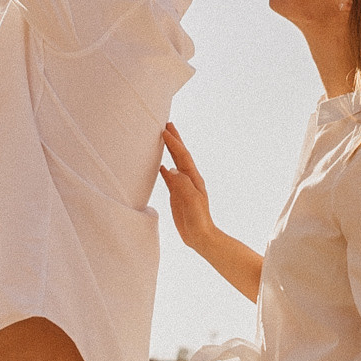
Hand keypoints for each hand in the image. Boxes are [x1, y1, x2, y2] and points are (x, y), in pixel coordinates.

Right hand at [157, 123, 214, 249]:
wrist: (200, 236)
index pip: (182, 156)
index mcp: (193, 179)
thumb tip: (170, 169)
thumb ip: (182, 184)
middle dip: (174, 140)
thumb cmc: (198, 219)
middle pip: (180, 155)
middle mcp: (188, 179)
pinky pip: (169, 177)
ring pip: (174, 163)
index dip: (174, 143)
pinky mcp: (177, 195)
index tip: (164, 131)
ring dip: (169, 150)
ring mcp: (183, 186)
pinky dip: (164, 169)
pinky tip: (160, 166)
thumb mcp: (191, 200)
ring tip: (162, 139)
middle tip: (166, 124)